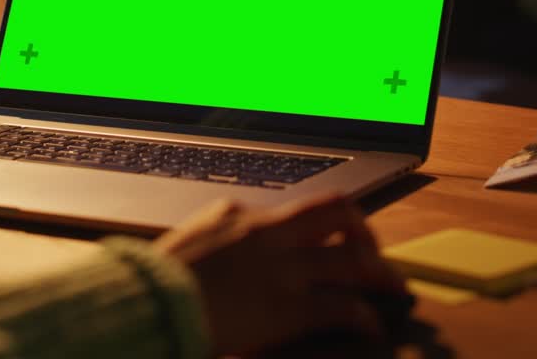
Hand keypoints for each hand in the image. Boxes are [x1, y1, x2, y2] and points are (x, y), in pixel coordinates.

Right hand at [153, 194, 409, 356]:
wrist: (142, 306)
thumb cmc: (149, 287)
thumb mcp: (181, 254)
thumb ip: (208, 249)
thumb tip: (220, 265)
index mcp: (232, 213)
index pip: (288, 210)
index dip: (314, 228)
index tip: (324, 241)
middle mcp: (264, 230)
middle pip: (335, 209)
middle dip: (362, 229)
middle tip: (373, 253)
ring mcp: (280, 265)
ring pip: (352, 255)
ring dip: (380, 272)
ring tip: (394, 289)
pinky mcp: (289, 304)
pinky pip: (344, 305)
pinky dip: (365, 316)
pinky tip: (371, 327)